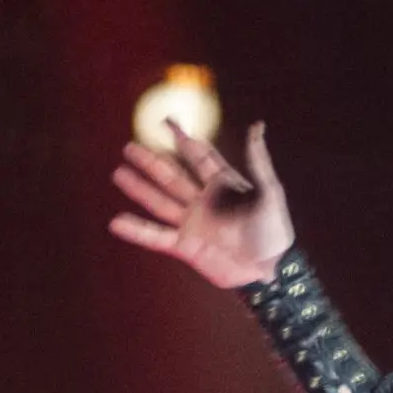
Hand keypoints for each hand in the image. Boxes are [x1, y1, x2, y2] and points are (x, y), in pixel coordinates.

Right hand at [109, 119, 293, 288]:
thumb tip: (257, 127)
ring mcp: (193, 223)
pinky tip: (117, 222)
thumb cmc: (274, 231)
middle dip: (151, 162)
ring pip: (160, 202)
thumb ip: (258, 160)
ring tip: (119, 173)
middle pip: (172, 176)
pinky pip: (157, 236)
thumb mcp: (270, 191)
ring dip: (139, 188)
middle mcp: (204, 202)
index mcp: (223, 186)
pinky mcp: (186, 247)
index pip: (198, 157)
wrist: (270, 269)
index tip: (166, 122)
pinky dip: (138, 231)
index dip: (183, 140)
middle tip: (129, 147)